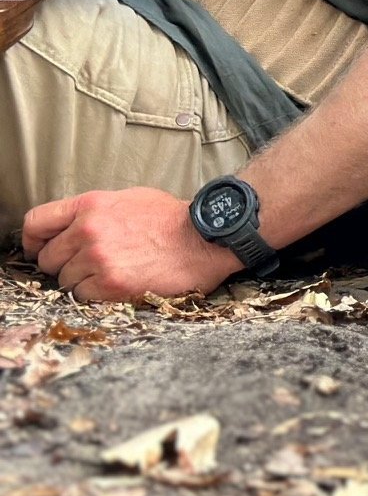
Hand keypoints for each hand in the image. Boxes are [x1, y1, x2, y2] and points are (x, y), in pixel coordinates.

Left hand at [20, 188, 237, 302]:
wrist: (207, 239)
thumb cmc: (174, 219)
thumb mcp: (130, 199)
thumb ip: (94, 212)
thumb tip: (69, 228)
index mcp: (91, 205)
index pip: (36, 223)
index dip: (33, 241)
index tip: (40, 249)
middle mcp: (89, 230)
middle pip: (48, 258)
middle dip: (64, 264)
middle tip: (89, 265)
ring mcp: (98, 258)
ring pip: (65, 281)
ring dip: (83, 282)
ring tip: (112, 273)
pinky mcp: (111, 284)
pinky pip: (82, 296)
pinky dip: (97, 295)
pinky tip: (119, 284)